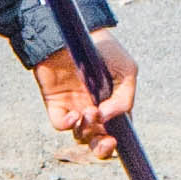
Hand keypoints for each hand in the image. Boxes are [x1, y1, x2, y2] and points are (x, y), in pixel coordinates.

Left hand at [32, 28, 137, 144]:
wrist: (73, 30)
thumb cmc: (102, 47)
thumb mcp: (125, 69)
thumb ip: (125, 97)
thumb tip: (109, 119)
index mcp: (112, 102)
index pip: (118, 130)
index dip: (119, 141)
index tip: (118, 140)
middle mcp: (94, 108)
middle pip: (98, 140)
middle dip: (102, 148)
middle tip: (105, 142)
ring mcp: (74, 106)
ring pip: (80, 135)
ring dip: (86, 131)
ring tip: (89, 112)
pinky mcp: (55, 102)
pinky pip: (60, 124)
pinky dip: (68, 125)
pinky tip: (75, 114)